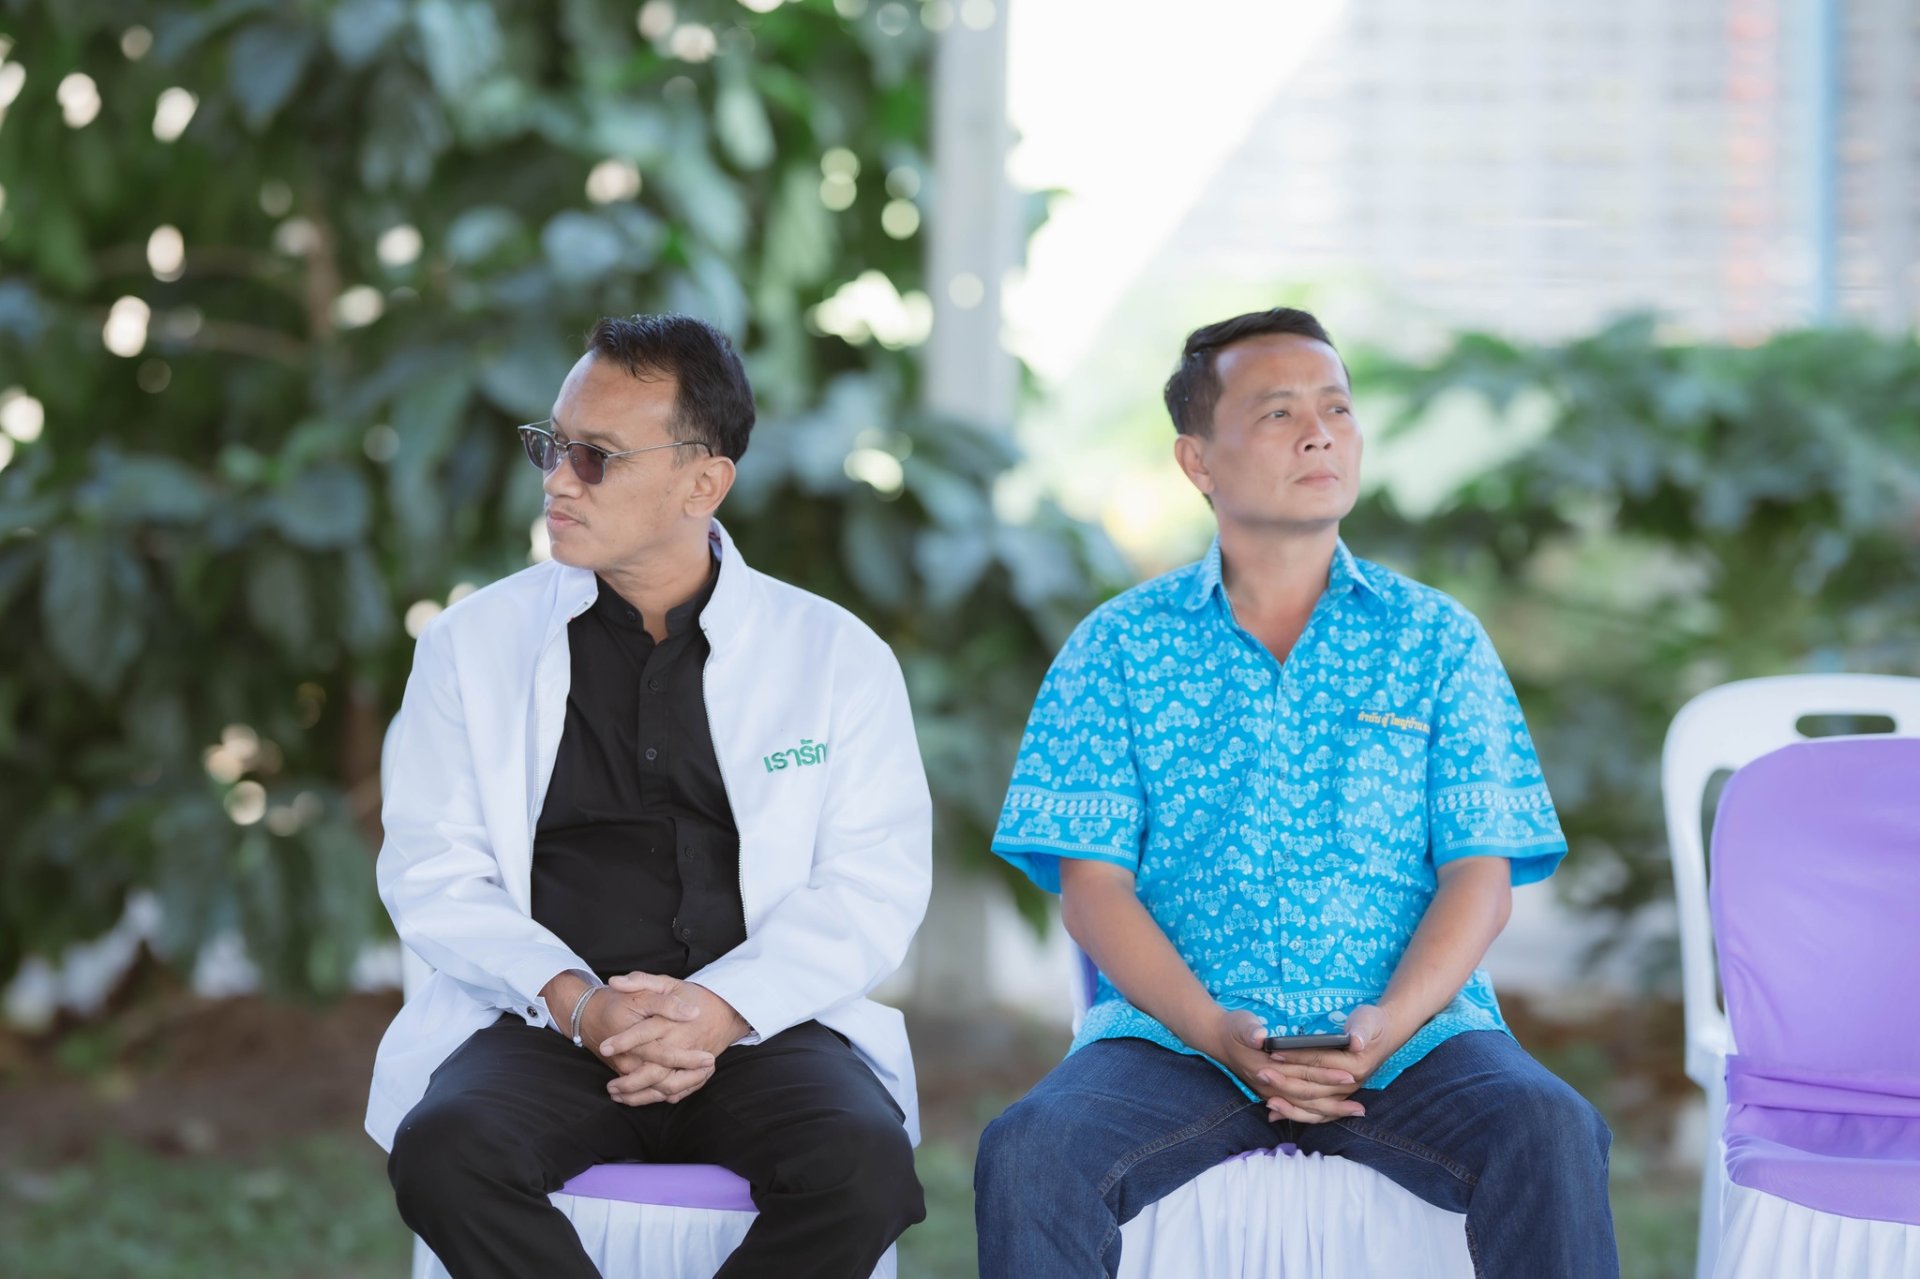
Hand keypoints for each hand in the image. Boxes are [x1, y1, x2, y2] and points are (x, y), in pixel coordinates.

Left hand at [597, 973, 748, 1106]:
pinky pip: (677, 1091)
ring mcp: (690, 1061)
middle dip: (629, 1081)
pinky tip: (638, 1098)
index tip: (604, 1048)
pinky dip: (658, 1098)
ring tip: (618, 1095)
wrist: (727, 1011)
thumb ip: (640, 981)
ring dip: (640, 1095)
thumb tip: (614, 982)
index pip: (645, 1033)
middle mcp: (681, 1044)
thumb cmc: (694, 996)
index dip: (623, 1041)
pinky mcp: (697, 1071)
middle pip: (654, 1069)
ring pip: (664, 1086)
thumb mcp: (668, 982)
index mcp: (671, 1022)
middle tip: (609, 1086)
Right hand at [1206, 1008, 1361, 1124]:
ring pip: (1305, 1108)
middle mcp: (1271, 1086)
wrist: (1216, 1038)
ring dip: (1330, 1111)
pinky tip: (1333, 1112)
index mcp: (1267, 1069)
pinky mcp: (1274, 1092)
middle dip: (1334, 1101)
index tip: (1348, 1074)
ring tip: (1355, 1111)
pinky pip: (1299, 1108)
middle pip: (1308, 1097)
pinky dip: (1317, 1112)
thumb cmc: (1233, 1028)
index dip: (1325, 1075)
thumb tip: (1259, 1037)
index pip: (1302, 1075)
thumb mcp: (1240, 1022)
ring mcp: (1272, 1092)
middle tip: (1360, 1106)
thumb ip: (1249, 1029)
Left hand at [1258, 1004, 1402, 1124]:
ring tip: (1267, 1103)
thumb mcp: (1368, 1021)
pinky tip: (1276, 1114)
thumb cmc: (1372, 1024)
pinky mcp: (1338, 1097)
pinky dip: (1297, 1115)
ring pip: (1314, 1107)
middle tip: (1261, 1075)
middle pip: (1313, 1088)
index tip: (1273, 1053)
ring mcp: (1344, 1093)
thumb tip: (1356, 1041)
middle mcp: (1349, 1084)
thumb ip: (1361, 1030)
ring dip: (1290, 1106)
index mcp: (1355, 1066)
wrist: (1384, 1035)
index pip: (1319, 1062)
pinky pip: (1316, 1113)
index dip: (1296, 1057)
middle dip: (1286, 1083)